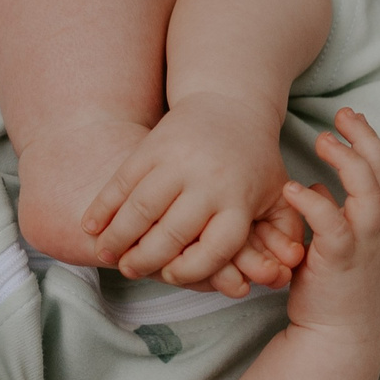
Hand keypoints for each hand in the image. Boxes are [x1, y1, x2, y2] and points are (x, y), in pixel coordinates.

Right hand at [81, 90, 307, 296]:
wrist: (229, 103)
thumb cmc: (253, 161)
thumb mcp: (277, 194)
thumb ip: (285, 233)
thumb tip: (289, 270)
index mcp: (239, 199)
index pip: (214, 249)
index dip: (189, 269)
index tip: (171, 276)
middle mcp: (207, 182)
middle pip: (171, 234)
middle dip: (145, 260)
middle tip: (130, 271)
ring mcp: (176, 162)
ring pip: (140, 210)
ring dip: (117, 238)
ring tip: (106, 254)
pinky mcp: (152, 146)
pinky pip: (121, 182)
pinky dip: (102, 206)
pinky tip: (90, 225)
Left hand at [279, 108, 379, 337]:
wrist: (338, 339)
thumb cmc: (333, 293)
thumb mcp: (336, 248)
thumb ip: (331, 217)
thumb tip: (318, 189)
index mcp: (378, 225)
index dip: (369, 142)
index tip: (350, 118)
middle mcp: (378, 231)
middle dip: (365, 139)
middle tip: (343, 114)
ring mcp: (364, 245)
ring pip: (370, 193)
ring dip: (349, 162)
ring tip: (325, 140)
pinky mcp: (342, 262)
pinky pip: (333, 225)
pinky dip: (314, 203)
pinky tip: (293, 188)